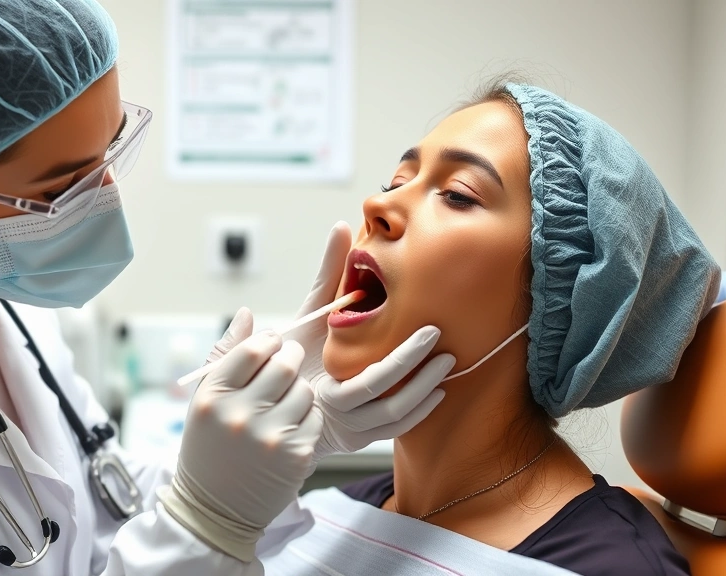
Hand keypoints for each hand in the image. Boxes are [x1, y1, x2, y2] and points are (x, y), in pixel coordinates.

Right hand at [160, 318, 322, 562]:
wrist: (213, 508)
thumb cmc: (209, 446)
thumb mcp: (204, 400)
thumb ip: (224, 354)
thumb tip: (247, 313)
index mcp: (213, 395)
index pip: (254, 348)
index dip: (269, 341)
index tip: (272, 346)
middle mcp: (240, 415)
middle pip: (285, 364)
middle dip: (292, 358)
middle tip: (289, 364)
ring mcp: (270, 437)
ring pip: (306, 390)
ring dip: (301, 390)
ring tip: (286, 402)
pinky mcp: (296, 456)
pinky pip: (315, 417)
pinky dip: (308, 418)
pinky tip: (291, 427)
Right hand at [287, 222, 455, 463]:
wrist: (278, 401)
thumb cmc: (297, 351)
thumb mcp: (309, 312)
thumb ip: (329, 272)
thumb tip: (342, 226)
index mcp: (319, 381)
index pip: (370, 377)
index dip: (402, 359)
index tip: (429, 332)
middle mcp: (334, 409)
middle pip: (386, 397)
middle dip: (418, 369)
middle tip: (442, 341)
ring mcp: (348, 429)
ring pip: (395, 416)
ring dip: (423, 391)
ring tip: (447, 364)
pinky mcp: (359, 438)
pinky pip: (394, 429)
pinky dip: (418, 411)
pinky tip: (437, 392)